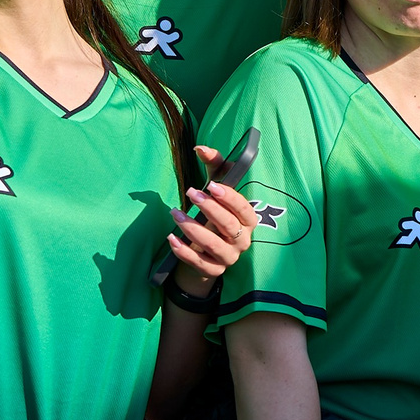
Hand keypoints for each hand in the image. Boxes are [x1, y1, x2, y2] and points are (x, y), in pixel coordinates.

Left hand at [164, 145, 257, 298]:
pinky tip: (171, 239)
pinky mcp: (214, 271)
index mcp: (248, 221)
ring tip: (175, 214)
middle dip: (210, 210)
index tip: (212, 186)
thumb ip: (214, 167)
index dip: (229, 198)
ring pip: (214, 246)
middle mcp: (242, 240)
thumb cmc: (213, 214)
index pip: (244, 209)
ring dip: (193, 229)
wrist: (205, 251)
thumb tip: (201, 148)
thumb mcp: (215, 189)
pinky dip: (184, 252)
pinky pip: (200, 264)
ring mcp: (229, 258)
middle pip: (230, 226)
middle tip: (192, 194)